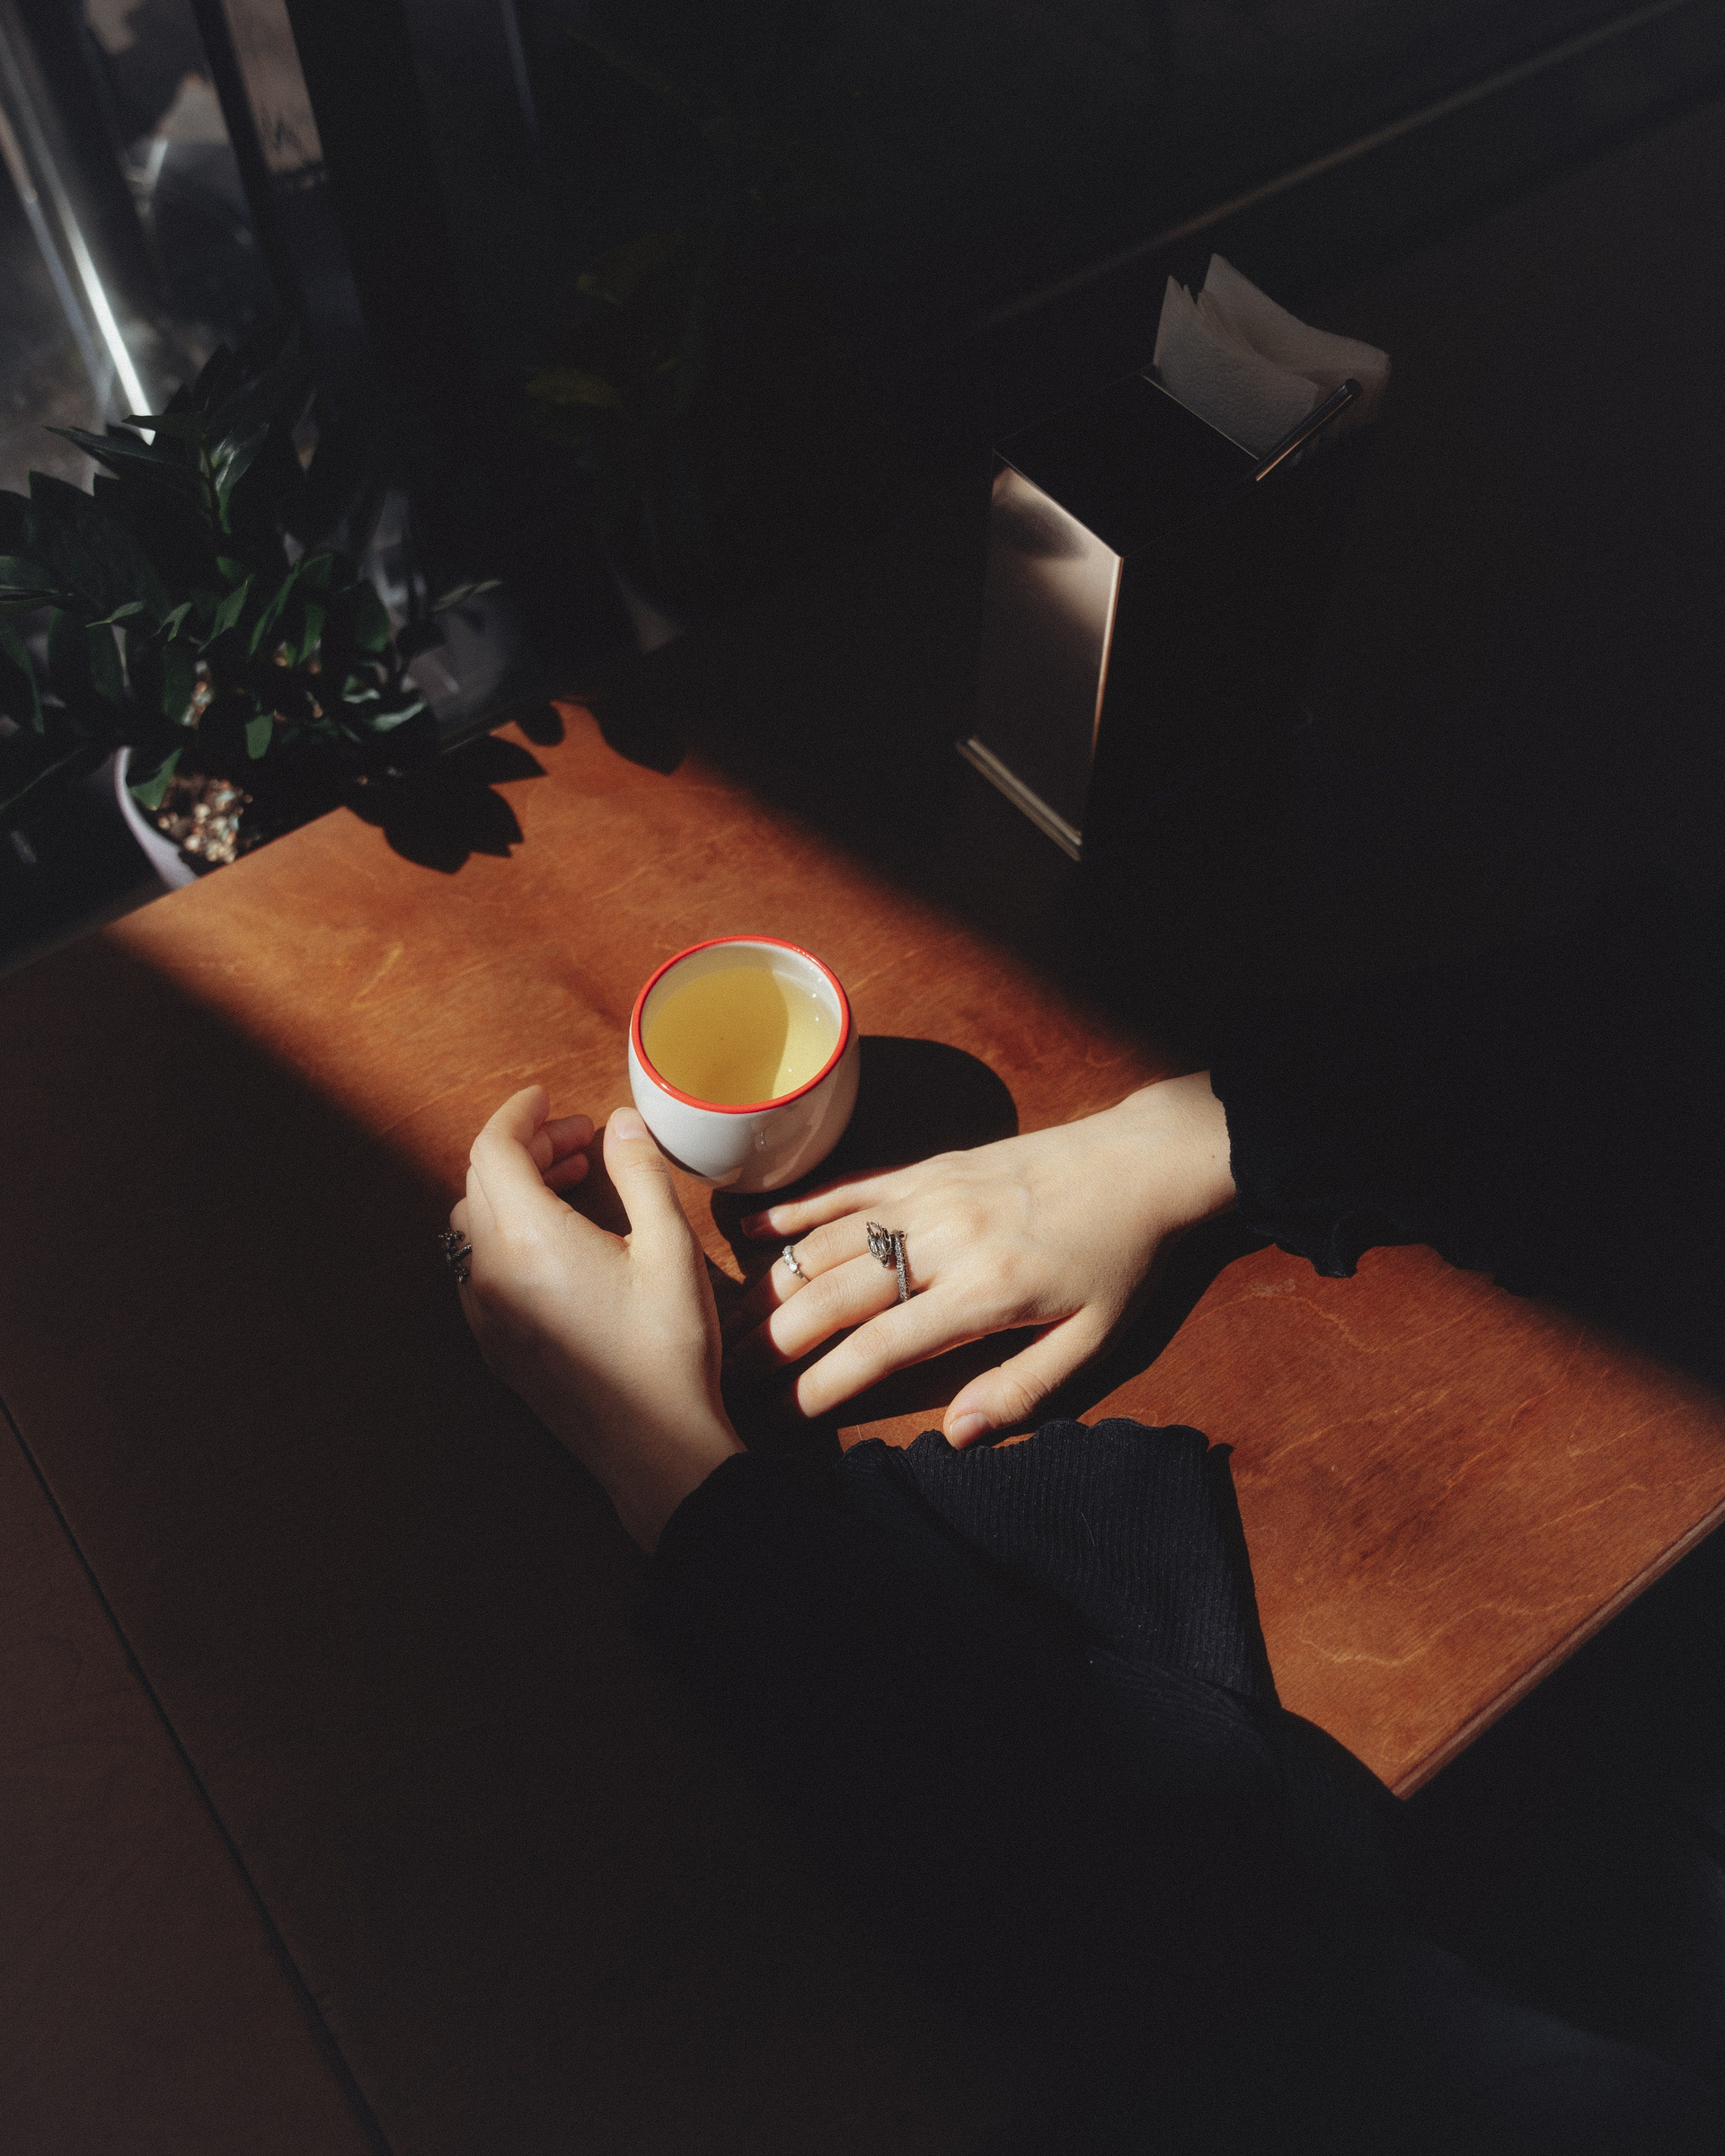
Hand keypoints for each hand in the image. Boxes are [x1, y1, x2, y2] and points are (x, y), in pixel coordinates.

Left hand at [450, 1087, 742, 1551]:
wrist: (653, 1446)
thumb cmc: (668, 1347)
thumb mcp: (670, 1248)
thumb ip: (640, 1173)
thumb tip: (620, 1121)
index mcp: (530, 1239)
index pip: (494, 1149)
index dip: (519, 1115)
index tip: (549, 1100)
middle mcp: (491, 1273)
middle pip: (480, 1182)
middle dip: (525, 1149)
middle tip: (580, 1143)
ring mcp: (485, 1313)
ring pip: (473, 1225)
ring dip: (512, 1191)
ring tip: (570, 1185)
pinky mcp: (494, 1345)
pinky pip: (477, 1268)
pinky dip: (504, 1234)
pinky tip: (554, 1242)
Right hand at [727, 1073, 1234, 1444]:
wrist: (1141, 1162)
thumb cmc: (1119, 1259)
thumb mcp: (1092, 1340)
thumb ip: (1020, 1390)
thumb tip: (954, 1437)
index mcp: (986, 1291)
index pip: (881, 1345)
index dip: (822, 1383)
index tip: (779, 1415)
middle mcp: (945, 1239)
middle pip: (837, 1295)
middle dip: (774, 1341)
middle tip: (728, 1378)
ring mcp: (931, 1196)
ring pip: (829, 1241)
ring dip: (773, 1284)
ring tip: (728, 1324)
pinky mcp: (929, 1167)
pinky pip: (849, 1188)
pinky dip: (796, 1210)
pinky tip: (752, 1232)